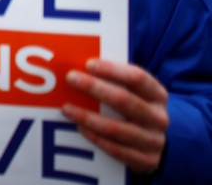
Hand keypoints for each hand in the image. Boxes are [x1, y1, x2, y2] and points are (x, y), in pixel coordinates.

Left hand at [62, 58, 168, 174]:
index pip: (138, 78)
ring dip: (88, 117)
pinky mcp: (146, 161)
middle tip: (70, 78)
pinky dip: (96, 138)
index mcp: (158, 95)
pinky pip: (116, 150)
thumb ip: (114, 81)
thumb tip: (79, 65)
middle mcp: (159, 117)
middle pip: (125, 100)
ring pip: (117, 128)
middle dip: (95, 88)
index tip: (88, 64)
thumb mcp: (135, 93)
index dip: (113, 70)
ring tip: (66, 108)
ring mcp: (154, 140)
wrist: (156, 142)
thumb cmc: (135, 108)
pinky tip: (80, 128)